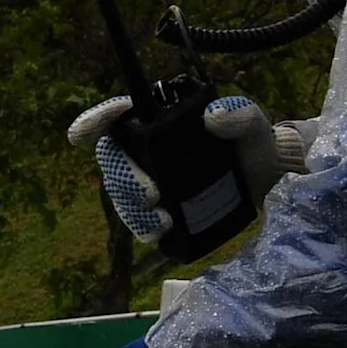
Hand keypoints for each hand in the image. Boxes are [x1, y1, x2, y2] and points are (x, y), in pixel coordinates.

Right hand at [64, 94, 302, 244]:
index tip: (81, 135)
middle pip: (113, 160)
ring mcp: (149, 179)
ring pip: (120, 192)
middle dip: (123, 178)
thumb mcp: (252, 124)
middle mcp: (146, 149)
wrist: (265, 179)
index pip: (118, 116)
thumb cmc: (253, 143)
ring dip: (132, 209)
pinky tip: (160, 232)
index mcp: (159, 122)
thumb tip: (214, 116)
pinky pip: (137, 219)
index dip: (94, 121)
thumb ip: (240, 114)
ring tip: (160, 221)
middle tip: (152, 195)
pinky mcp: (158, 207)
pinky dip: (142, 227)